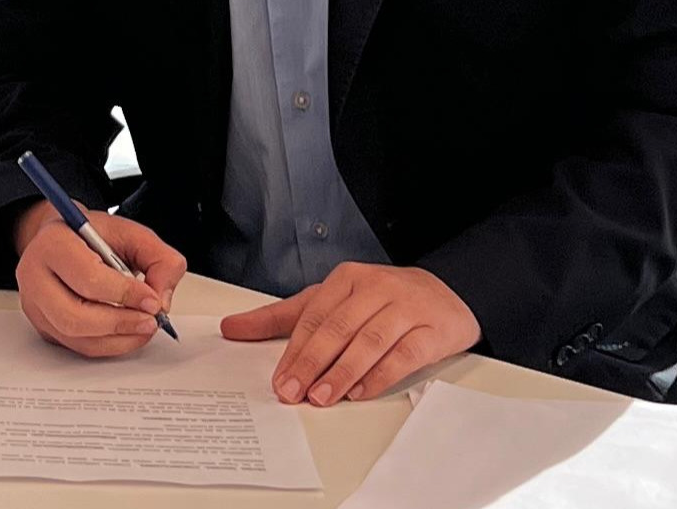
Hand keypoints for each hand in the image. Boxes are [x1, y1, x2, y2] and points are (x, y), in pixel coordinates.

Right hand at [14, 203, 184, 357]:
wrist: (63, 239)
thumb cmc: (93, 235)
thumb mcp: (131, 233)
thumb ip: (159, 259)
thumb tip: (161, 300)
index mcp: (53, 243)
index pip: (87, 277)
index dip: (125, 294)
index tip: (152, 300)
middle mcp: (35, 275)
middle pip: (74, 316)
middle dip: (120, 323)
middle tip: (150, 321)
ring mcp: (35, 305)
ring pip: (75, 337)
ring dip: (117, 339)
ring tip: (143, 327)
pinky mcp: (43, 325)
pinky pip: (77, 346)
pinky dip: (108, 344)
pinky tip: (127, 332)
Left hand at [220, 262, 479, 404]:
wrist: (446, 293)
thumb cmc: (379, 301)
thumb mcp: (329, 303)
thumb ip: (281, 318)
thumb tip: (231, 328)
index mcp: (346, 279)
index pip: (314, 317)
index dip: (295, 351)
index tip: (279, 381)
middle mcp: (376, 288)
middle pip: (338, 328)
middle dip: (313, 363)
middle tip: (294, 392)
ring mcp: (407, 307)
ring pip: (370, 341)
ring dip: (344, 372)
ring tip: (323, 398)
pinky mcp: (433, 329)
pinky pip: (404, 354)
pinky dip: (381, 375)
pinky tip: (361, 393)